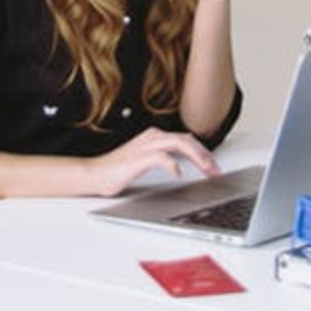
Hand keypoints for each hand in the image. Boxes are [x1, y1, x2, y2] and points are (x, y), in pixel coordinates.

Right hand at [88, 127, 219, 196]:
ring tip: (206, 170)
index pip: (186, 139)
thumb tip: (185, 164)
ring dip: (196, 157)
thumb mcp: (146, 160)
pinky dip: (173, 165)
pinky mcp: (138, 158)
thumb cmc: (117, 170)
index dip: (203, 152)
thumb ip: (163, 157)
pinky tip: (179, 174)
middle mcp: (152, 137)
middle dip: (205, 155)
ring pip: (179, 144)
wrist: (94, 174)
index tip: (213, 166)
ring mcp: (145, 146)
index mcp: (155, 136)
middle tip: (215, 170)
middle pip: (187, 140)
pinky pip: (161, 157)